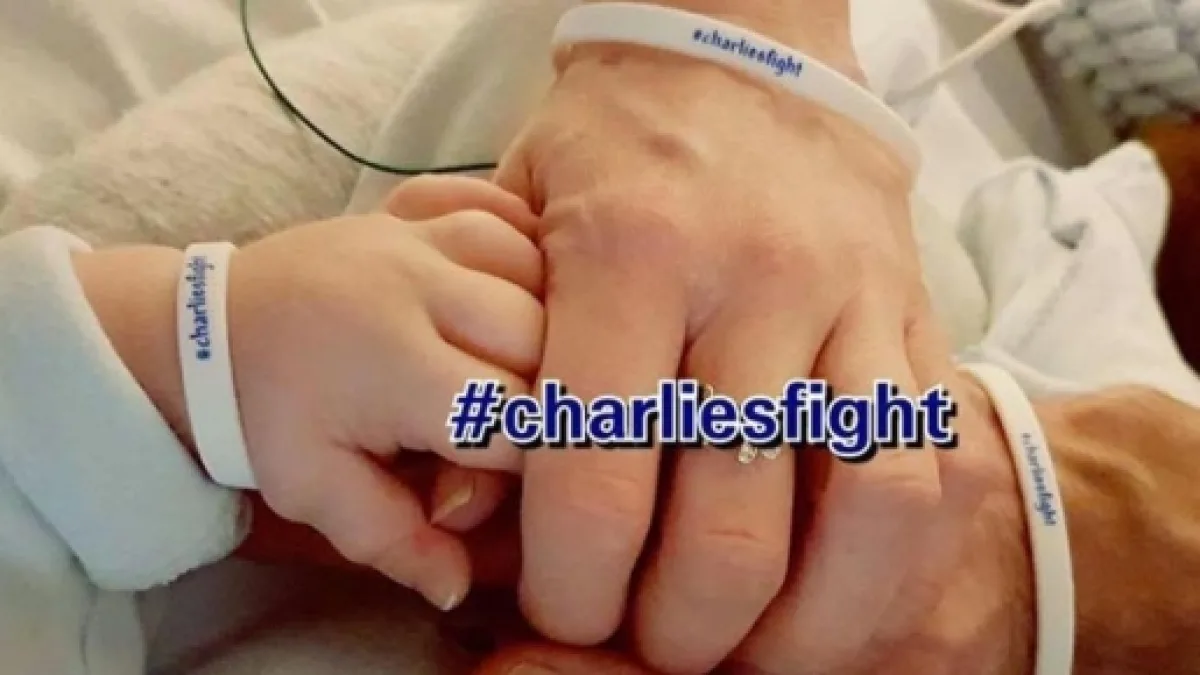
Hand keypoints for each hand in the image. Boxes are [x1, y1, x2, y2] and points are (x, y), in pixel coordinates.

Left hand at [77, 176, 543, 609]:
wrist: (208, 330)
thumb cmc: (268, 417)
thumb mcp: (316, 492)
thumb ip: (392, 540)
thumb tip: (459, 585)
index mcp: (393, 363)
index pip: (516, 417)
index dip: (532, 462)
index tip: (503, 475)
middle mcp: (416, 285)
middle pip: (544, 338)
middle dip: (549, 395)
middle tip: (515, 422)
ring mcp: (418, 236)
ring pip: (539, 265)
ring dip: (551, 319)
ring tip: (521, 362)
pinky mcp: (418, 209)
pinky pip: (503, 209)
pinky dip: (529, 244)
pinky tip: (527, 283)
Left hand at [494, 29, 1009, 673]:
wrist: (737, 49)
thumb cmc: (610, 147)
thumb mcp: (513, 220)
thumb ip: (488, 367)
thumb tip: (466, 515)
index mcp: (628, 254)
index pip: (598, 469)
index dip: (575, 582)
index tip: (565, 612)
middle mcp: (750, 281)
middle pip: (727, 522)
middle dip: (678, 627)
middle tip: (647, 643)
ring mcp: (849, 299)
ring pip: (860, 507)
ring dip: (802, 620)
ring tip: (748, 650)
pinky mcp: (914, 313)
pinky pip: (927, 462)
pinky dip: (883, 559)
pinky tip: (827, 590)